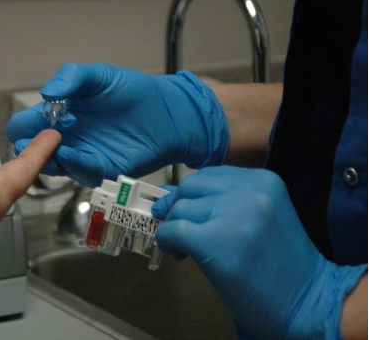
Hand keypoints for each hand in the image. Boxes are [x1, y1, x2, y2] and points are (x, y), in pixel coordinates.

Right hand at [7, 63, 228, 186]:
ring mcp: (81, 155)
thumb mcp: (99, 75)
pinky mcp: (100, 169)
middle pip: (31, 151)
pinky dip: (71, 164)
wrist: (166, 112)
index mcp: (58, 114)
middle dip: (27, 148)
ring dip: (47, 158)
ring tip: (54, 144)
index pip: (25, 126)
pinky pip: (79, 172)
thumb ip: (71, 77)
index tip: (34, 121)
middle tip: (34, 140)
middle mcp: (66, 137)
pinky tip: (70, 153)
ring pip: (51, 166)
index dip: (22, 127)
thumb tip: (45, 93)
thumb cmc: (133, 91)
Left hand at [152, 166, 366, 337]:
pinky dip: (167, 241)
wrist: (308, 302)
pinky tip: (179, 254)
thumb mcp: (259, 216)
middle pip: (191, 185)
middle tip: (180, 230)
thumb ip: (223, 200)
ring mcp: (234, 215)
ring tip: (185, 248)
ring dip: (173, 227)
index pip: (210, 174)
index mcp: (264, 180)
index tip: (191, 213)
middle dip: (179, 206)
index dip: (194, 194)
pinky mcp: (216, 242)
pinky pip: (173, 230)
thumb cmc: (281, 264)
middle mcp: (250, 191)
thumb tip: (169, 196)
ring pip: (180, 207)